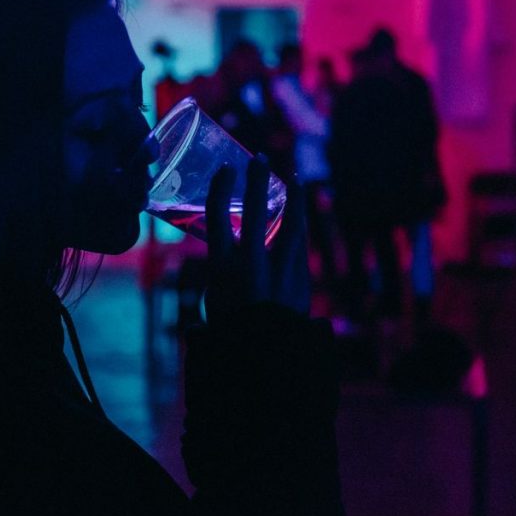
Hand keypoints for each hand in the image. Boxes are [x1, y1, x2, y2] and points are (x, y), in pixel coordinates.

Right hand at [204, 155, 309, 321]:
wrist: (265, 356)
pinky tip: (300, 214)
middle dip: (257, 180)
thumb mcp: (214, 300)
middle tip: (260, 158)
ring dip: (292, 197)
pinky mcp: (301, 278)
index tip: (225, 170)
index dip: (220, 189)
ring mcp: (279, 269)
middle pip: (253, 209)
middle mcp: (250, 263)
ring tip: (293, 177)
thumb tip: (225, 252)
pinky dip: (300, 225)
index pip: (217, 216)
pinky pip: (301, 244)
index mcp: (221, 267)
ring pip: (289, 222)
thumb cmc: (231, 330)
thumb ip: (221, 273)